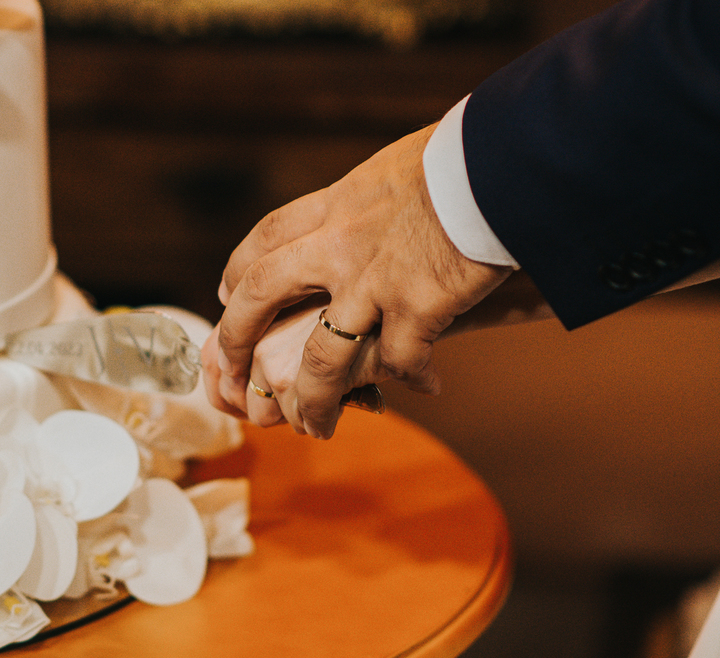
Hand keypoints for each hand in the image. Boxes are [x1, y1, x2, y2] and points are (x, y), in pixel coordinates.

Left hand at [210, 124, 512, 437]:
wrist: (507, 158)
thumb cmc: (466, 155)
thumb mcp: (396, 169)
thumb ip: (372, 200)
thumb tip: (376, 205)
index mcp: (336, 204)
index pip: (266, 238)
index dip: (237, 270)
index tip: (227, 294)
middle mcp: (339, 243)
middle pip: (260, 294)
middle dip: (236, 340)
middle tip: (233, 374)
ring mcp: (374, 279)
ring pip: (320, 357)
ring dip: (312, 399)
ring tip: (314, 426)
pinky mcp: (418, 305)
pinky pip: (401, 360)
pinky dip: (413, 377)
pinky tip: (427, 385)